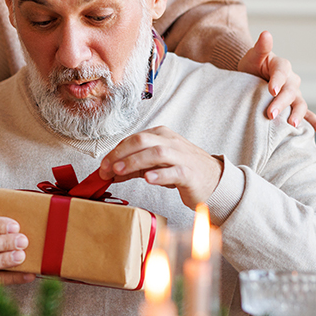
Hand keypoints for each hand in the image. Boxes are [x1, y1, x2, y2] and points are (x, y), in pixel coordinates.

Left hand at [98, 126, 222, 208]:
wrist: (213, 180)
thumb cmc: (182, 170)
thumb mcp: (155, 165)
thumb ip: (134, 167)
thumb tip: (110, 172)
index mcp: (161, 135)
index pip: (133, 139)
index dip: (114, 152)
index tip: (102, 167)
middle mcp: (170, 142)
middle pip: (141, 141)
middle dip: (120, 154)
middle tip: (106, 169)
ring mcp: (181, 157)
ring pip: (156, 153)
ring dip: (134, 162)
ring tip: (119, 171)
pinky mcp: (189, 173)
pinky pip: (174, 171)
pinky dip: (160, 174)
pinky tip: (148, 179)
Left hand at [238, 31, 315, 135]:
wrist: (254, 75)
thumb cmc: (252, 65)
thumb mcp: (254, 55)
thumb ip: (261, 47)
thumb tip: (266, 33)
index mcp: (282, 66)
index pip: (281, 72)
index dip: (278, 81)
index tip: (271, 90)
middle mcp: (292, 80)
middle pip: (290, 91)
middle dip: (281, 103)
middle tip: (270, 114)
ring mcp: (295, 93)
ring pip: (300, 104)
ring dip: (298, 114)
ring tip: (292, 124)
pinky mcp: (295, 105)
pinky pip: (308, 115)